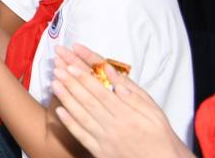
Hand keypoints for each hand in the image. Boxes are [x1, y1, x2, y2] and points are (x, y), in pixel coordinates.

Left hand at [51, 45, 193, 157]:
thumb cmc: (160, 137)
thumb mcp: (154, 113)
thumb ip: (134, 95)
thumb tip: (115, 76)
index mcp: (127, 114)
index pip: (100, 92)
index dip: (84, 77)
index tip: (70, 65)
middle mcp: (114, 126)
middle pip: (87, 101)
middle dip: (70, 83)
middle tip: (56, 67)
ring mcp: (105, 140)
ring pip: (81, 116)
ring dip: (66, 98)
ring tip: (54, 83)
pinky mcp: (100, 152)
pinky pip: (82, 136)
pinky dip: (69, 124)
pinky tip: (59, 111)